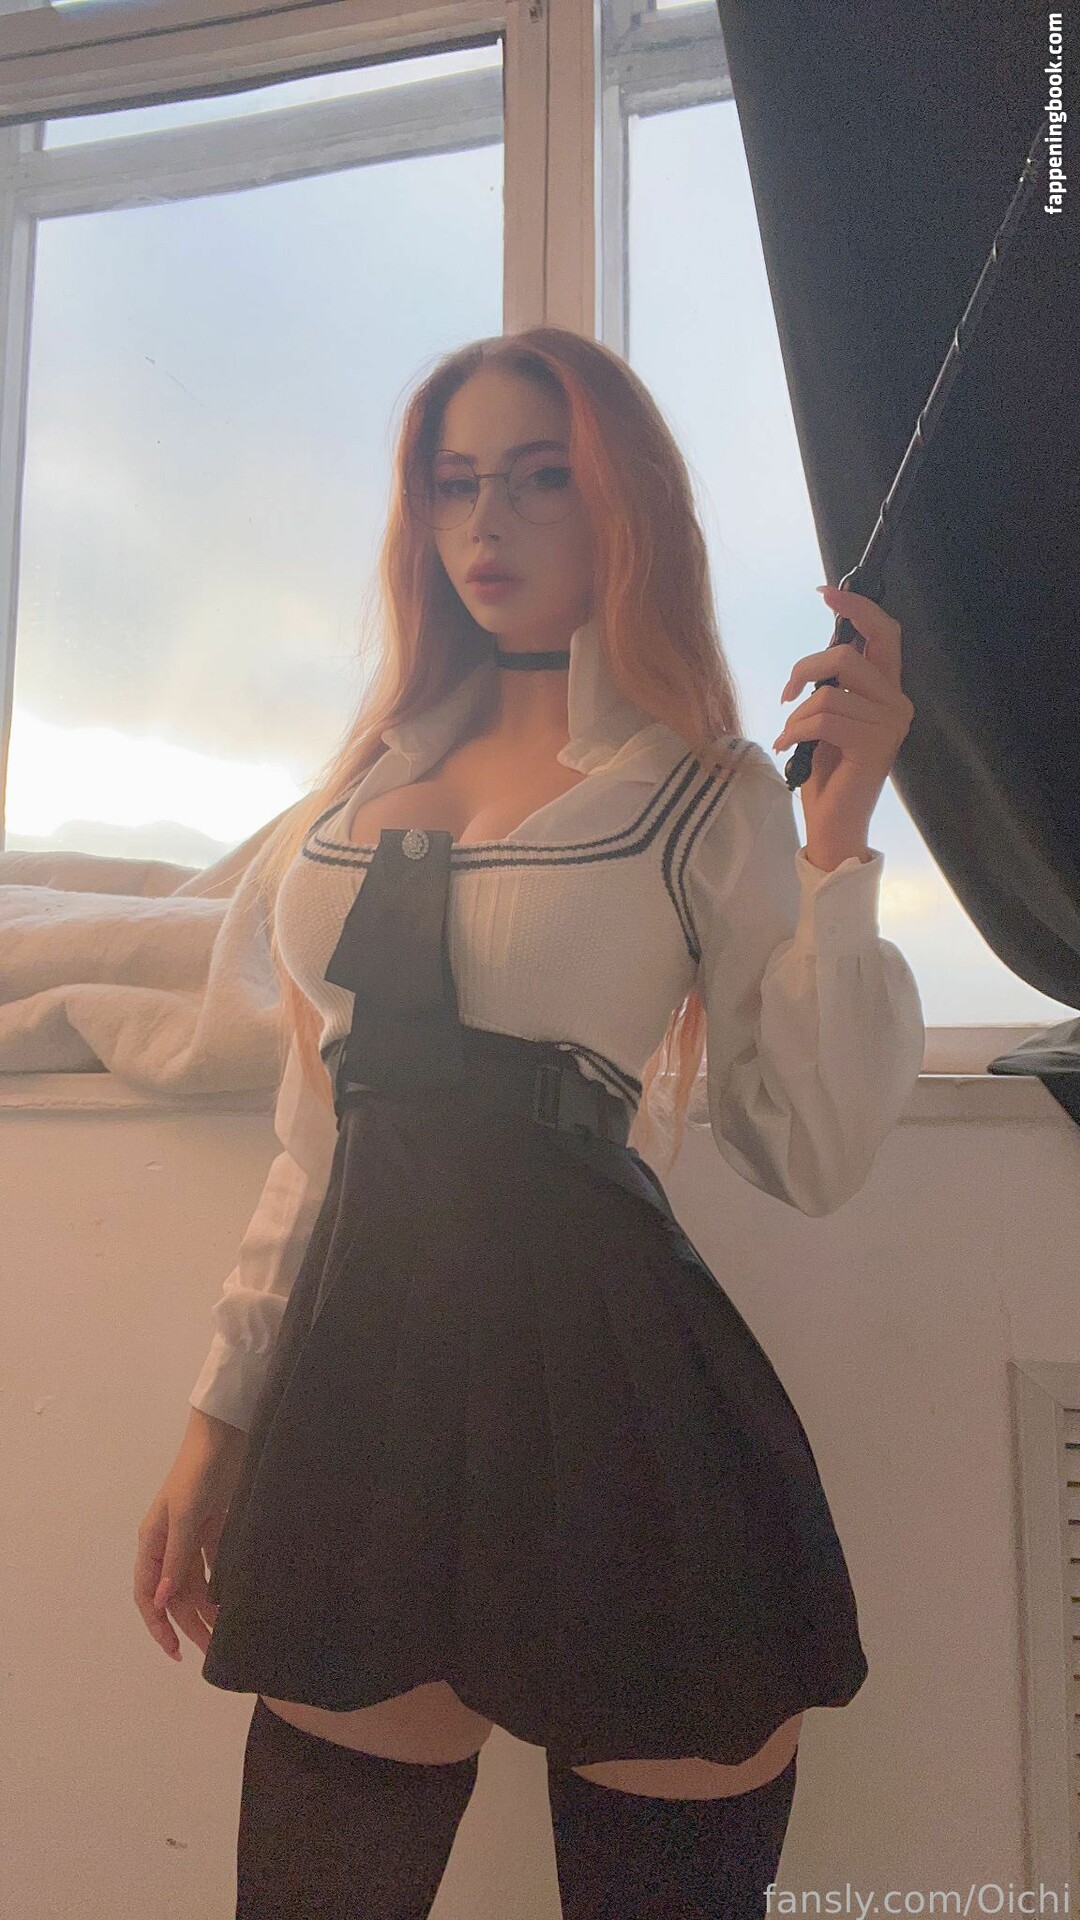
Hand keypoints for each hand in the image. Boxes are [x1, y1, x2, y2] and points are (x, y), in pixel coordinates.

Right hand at [134, 1425, 245, 1662]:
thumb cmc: (197, 1474)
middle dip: (190, 1624)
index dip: (158, 1626)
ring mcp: (192, 1537)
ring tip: (227, 1632)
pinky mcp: (215, 1529)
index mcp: (152, 1543)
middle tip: (211, 1651)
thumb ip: (175, 1559)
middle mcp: (168, 1544)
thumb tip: (161, 1601)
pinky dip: (223, 1586)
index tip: (176, 1651)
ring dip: (208, 1608)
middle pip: (175, 1595)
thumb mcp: (183, 1517)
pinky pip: (215, 1567)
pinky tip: (235, 1602)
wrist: (224, 1437)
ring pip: (196, 1584)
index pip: (148, 1595)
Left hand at [773, 585, 913, 855]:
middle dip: (806, 667)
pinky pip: (823, 719)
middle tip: (786, 693)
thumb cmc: (828, 769)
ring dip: (796, 716)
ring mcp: (890, 725)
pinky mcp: (874, 745)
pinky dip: (796, 732)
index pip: (884, 633)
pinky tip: (790, 748)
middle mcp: (897, 703)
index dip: (857, 608)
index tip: (826, 592)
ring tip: (792, 737)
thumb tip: (824, 650)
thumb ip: (836, 682)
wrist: (833, 821)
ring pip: (828, 692)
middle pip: (847, 655)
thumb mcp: (830, 715)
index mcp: (888, 690)